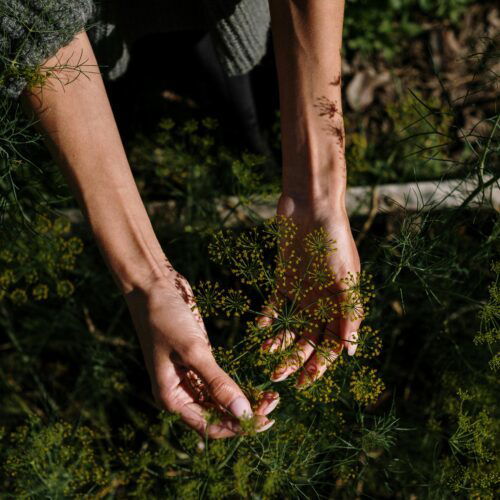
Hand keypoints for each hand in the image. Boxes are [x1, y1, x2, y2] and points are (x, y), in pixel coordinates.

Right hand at [124, 270, 277, 437]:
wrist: (152, 286)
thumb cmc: (165, 318)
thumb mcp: (193, 351)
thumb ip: (218, 383)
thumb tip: (243, 414)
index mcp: (171, 398)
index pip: (209, 425)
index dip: (238, 426)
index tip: (265, 420)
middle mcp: (180, 393)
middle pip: (216, 415)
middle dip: (244, 414)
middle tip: (273, 403)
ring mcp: (189, 377)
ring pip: (220, 400)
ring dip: (244, 400)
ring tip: (271, 396)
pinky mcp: (198, 360)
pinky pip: (219, 381)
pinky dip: (236, 385)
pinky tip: (256, 385)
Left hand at [260, 194, 362, 387]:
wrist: (311, 207)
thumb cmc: (334, 241)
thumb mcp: (345, 278)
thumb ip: (349, 313)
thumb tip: (350, 352)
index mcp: (341, 305)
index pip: (332, 345)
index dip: (320, 365)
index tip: (305, 383)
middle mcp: (322, 304)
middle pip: (310, 341)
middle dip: (296, 361)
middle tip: (278, 377)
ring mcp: (302, 293)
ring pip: (291, 328)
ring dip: (280, 344)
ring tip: (266, 356)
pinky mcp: (284, 281)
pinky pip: (274, 306)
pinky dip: (267, 319)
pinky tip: (259, 332)